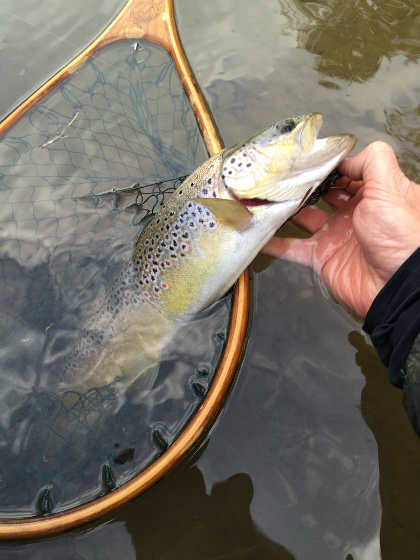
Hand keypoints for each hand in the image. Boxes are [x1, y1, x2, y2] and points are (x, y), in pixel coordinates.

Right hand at [263, 141, 419, 317]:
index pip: (348, 173)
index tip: (308, 160)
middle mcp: (355, 214)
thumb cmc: (401, 239)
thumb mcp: (391, 188)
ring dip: (287, 210)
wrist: (396, 286)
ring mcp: (337, 236)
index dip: (330, 166)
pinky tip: (261, 234)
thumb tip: (347, 157)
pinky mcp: (323, 257)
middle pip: (323, 195)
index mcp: (374, 195)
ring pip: (305, 218)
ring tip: (268, 198)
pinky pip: (294, 249)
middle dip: (305, 185)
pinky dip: (276, 243)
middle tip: (283, 176)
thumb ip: (372, 162)